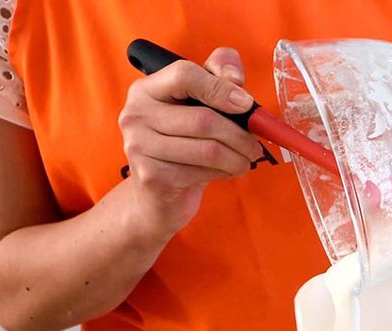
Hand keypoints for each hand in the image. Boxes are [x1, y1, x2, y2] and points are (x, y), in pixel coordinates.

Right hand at [119, 47, 264, 235]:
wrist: (158, 195)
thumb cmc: (182, 143)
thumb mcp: (198, 105)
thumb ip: (217, 76)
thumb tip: (235, 76)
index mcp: (146, 89)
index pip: (184, 75)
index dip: (221, 87)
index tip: (245, 104)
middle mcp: (136, 115)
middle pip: (203, 119)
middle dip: (240, 134)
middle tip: (255, 145)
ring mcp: (140, 147)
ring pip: (208, 150)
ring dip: (238, 157)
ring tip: (246, 160)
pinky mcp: (151, 177)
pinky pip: (202, 172)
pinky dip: (224, 172)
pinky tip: (226, 171)